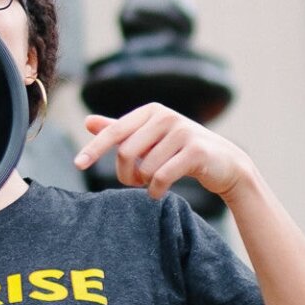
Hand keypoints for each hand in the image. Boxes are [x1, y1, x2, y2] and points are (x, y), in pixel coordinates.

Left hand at [73, 102, 259, 201]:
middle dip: (124, 174)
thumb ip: (120, 130)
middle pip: (126, 152)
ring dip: (143, 183)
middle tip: (132, 182)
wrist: (226, 164)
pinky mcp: (197, 151)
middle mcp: (166, 116)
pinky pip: (162, 176)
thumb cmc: (181, 150)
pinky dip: (155, 190)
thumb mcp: (150, 138)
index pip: (114, 131)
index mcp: (151, 112)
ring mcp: (184, 132)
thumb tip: (87, 122)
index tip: (78, 164)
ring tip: (150, 184)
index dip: (94, 148)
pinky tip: (158, 193)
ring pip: (145, 167)